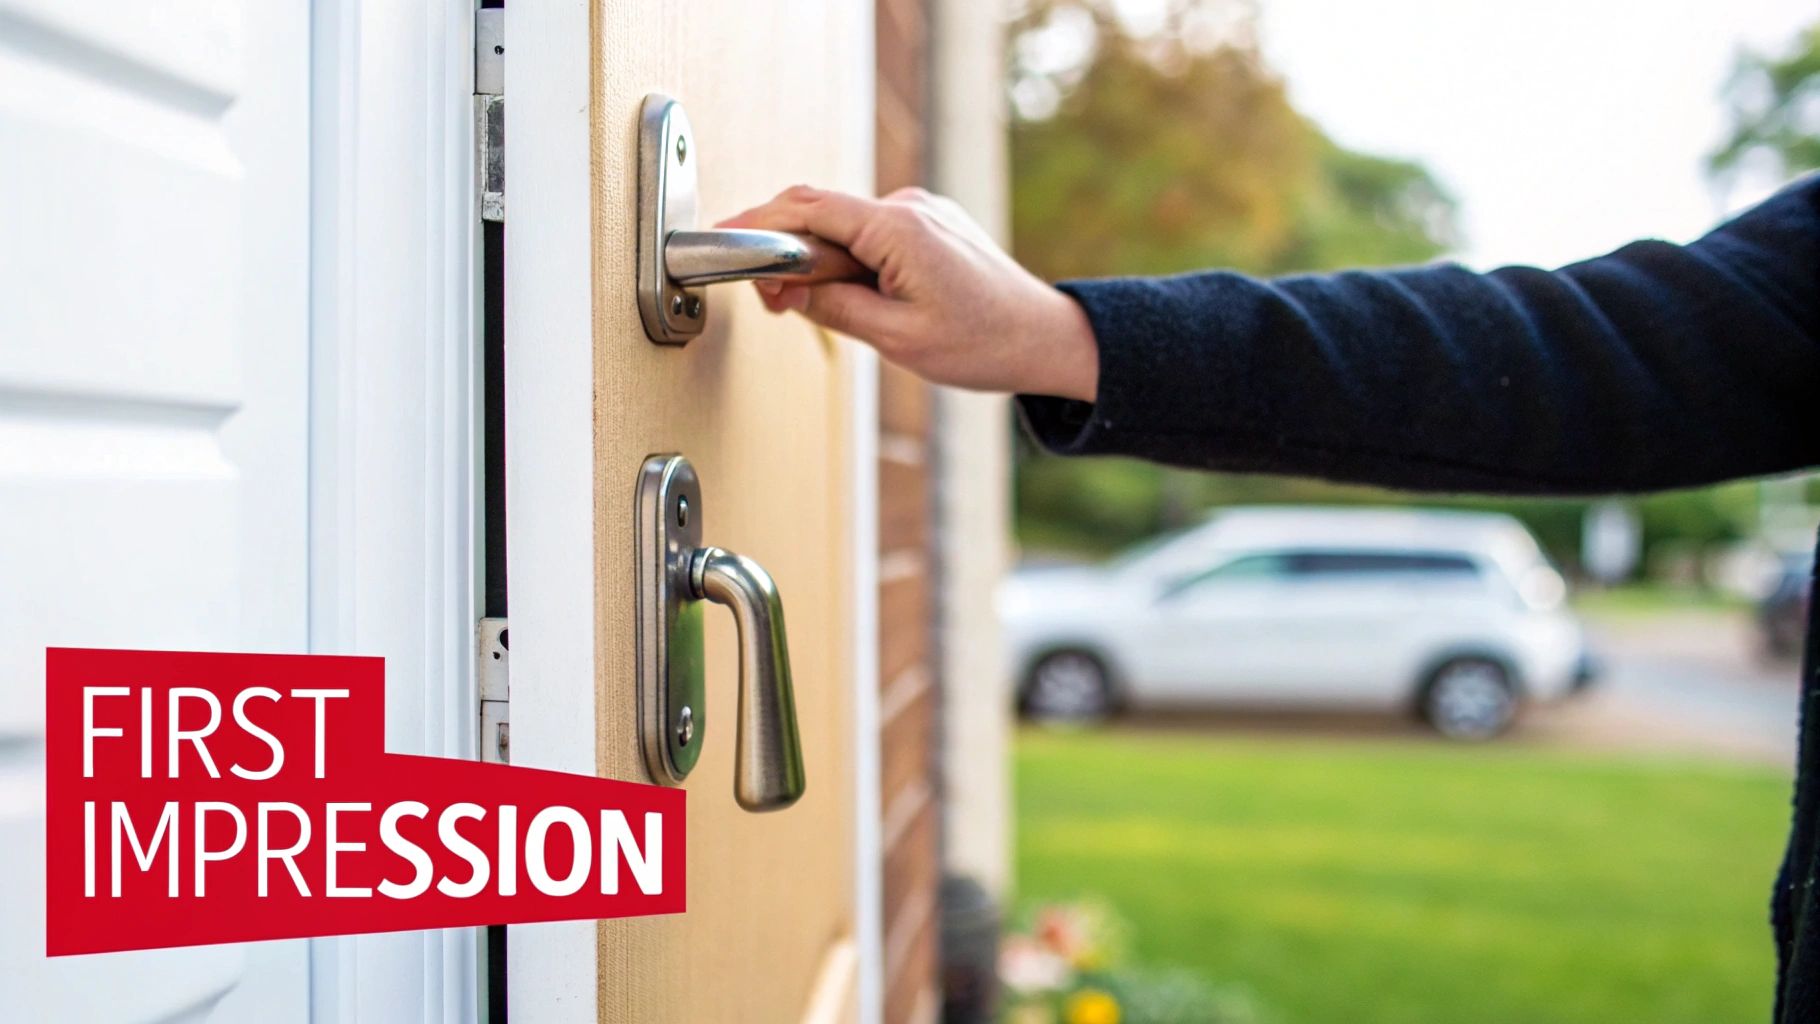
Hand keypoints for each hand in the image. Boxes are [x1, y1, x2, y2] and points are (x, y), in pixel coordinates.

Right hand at [716, 186, 1099, 401]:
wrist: (1044, 337)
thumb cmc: (983, 344)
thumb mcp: (896, 339)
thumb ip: (833, 307)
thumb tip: (786, 289)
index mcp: (899, 229)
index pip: (807, 209)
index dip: (756, 223)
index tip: (720, 241)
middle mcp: (909, 207)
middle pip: (820, 213)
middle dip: (783, 252)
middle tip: (770, 303)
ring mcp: (921, 211)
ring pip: (843, 226)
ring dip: (817, 262)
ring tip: (812, 309)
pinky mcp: (928, 224)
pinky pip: (869, 233)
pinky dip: (846, 259)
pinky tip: (850, 297)